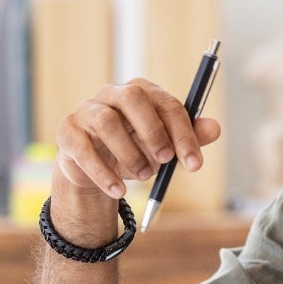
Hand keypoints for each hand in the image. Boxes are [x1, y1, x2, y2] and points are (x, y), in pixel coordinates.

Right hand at [53, 78, 221, 200]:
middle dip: (153, 130)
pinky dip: (103, 173)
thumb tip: (215, 128)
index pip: (167, 103)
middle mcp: (113, 94)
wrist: (96, 170)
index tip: (194, 164)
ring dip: (129, 153)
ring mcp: (87, 110)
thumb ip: (189, 137)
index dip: (183, 133)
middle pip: (133, 97)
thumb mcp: (164, 146)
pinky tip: (119, 191)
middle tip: (165, 160)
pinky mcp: (68, 131)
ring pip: (107, 122)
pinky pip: (83, 148)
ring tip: (142, 177)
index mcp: (142, 92)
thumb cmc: (135, 150)